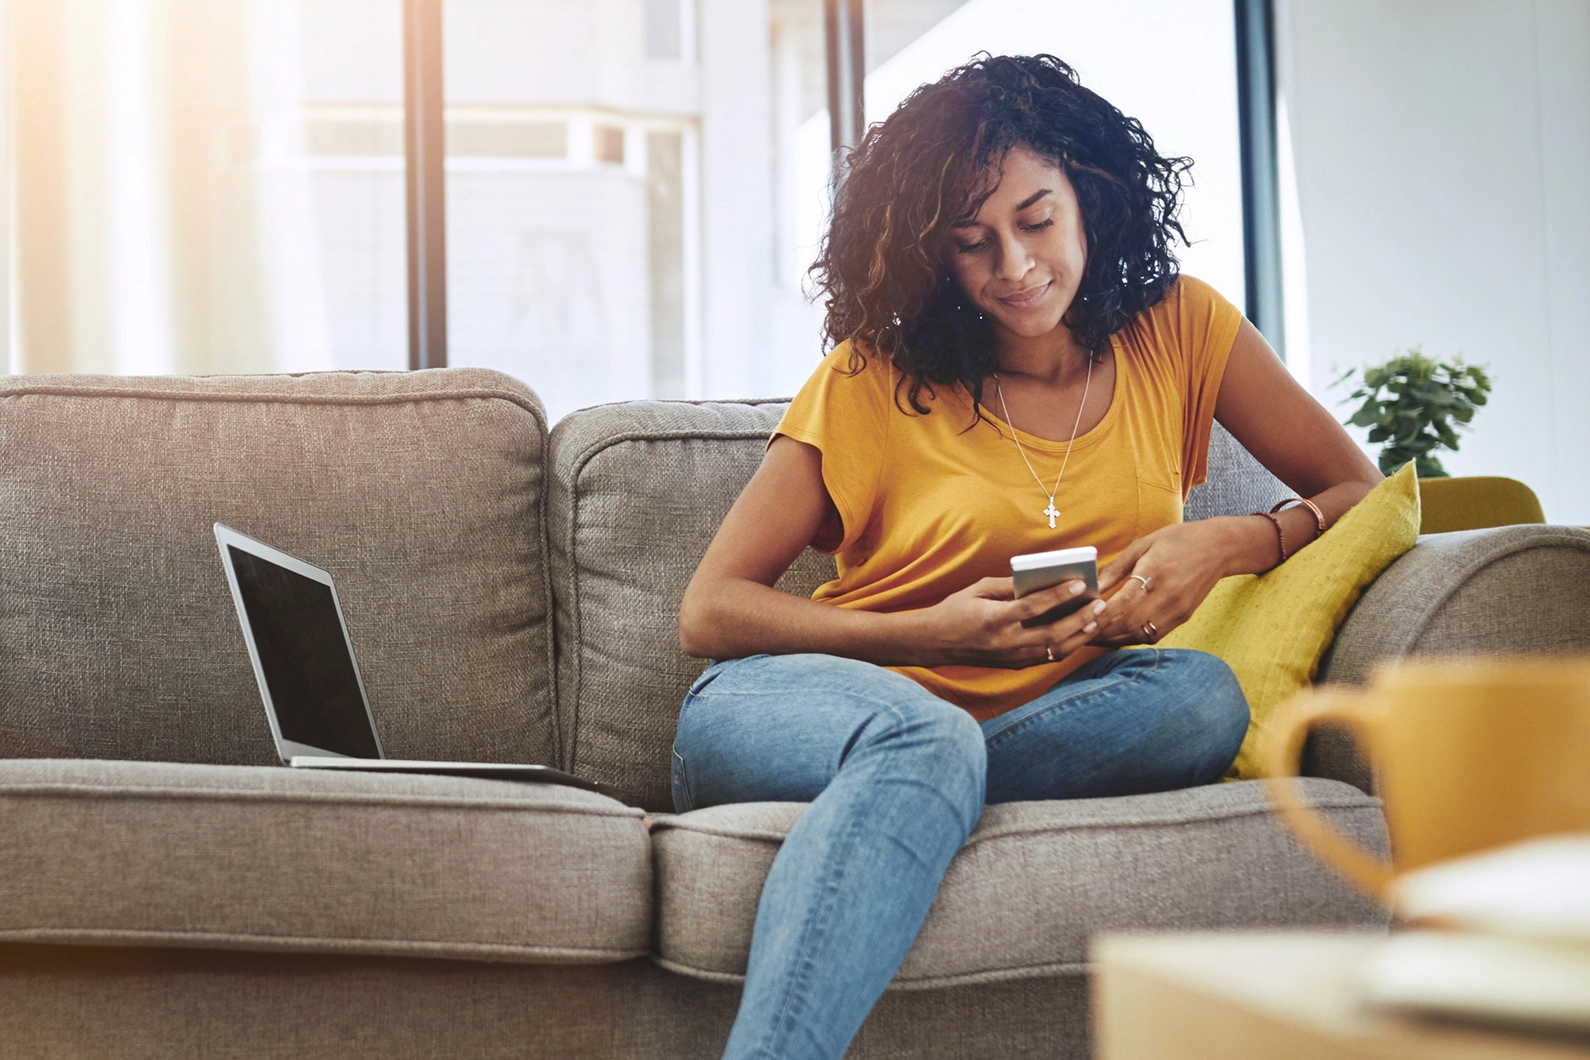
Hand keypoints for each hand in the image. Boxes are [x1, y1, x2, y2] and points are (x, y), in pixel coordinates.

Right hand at [912, 576, 1107, 667]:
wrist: (936, 642)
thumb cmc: (956, 610)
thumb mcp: (978, 590)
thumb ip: (1009, 586)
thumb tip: (1040, 579)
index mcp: (994, 620)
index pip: (1033, 608)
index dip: (1058, 595)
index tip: (1079, 583)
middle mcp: (1005, 643)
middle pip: (1052, 633)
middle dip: (1080, 618)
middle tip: (1099, 602)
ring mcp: (1011, 658)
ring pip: (1055, 650)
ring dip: (1080, 634)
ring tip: (1097, 617)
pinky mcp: (1014, 665)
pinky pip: (1048, 657)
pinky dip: (1067, 645)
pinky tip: (1081, 632)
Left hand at [1092, 519, 1242, 646]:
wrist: (1219, 548)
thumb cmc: (1177, 541)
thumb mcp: (1143, 544)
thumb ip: (1117, 567)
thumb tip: (1093, 586)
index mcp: (1155, 571)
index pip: (1124, 601)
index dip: (1102, 614)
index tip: (1082, 619)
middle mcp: (1168, 595)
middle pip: (1129, 623)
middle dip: (1102, 631)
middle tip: (1079, 633)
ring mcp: (1177, 610)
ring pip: (1140, 634)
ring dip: (1114, 639)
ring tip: (1092, 637)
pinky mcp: (1183, 618)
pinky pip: (1153, 635)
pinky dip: (1132, 637)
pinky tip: (1115, 635)